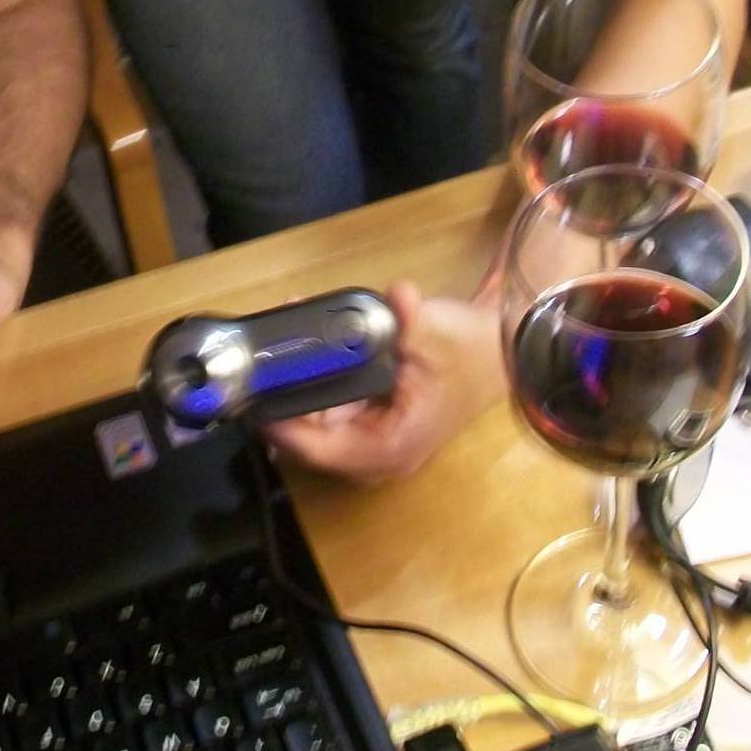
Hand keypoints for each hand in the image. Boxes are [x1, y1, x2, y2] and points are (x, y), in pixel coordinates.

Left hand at [260, 279, 503, 485]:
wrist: (496, 353)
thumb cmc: (469, 351)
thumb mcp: (438, 333)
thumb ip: (409, 318)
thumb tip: (398, 294)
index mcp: (391, 446)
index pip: (319, 449)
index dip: (279, 425)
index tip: (253, 393)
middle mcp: (376, 456)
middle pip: (307, 441)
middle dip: (281, 400)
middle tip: (257, 360)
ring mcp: (371, 443)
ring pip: (313, 426)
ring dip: (294, 391)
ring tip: (275, 348)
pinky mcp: (368, 426)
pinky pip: (327, 414)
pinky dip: (311, 386)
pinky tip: (300, 352)